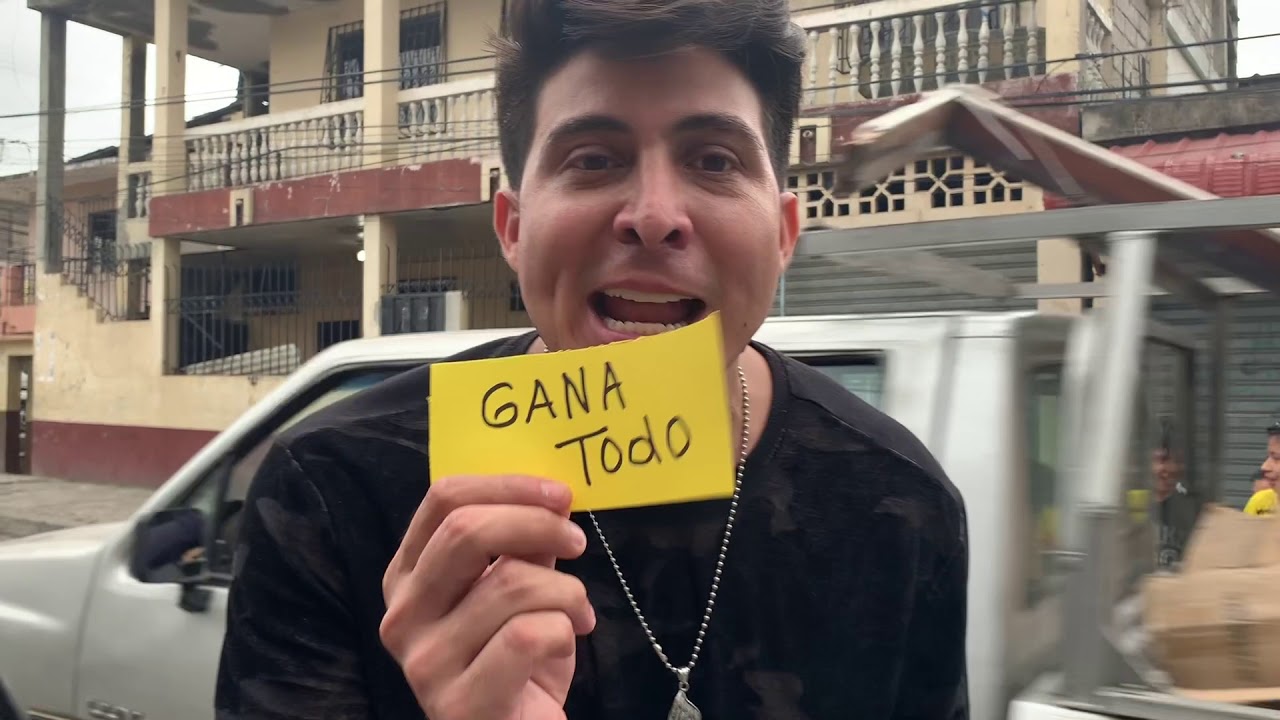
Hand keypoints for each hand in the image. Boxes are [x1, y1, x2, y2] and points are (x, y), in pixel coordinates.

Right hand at [380, 475, 595, 719]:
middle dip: (536, 524)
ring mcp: (424, 661)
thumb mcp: (516, 591)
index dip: (507, 486)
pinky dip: (564, 629)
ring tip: (579, 612)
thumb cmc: (515, 662)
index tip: (560, 495)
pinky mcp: (457, 703)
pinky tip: (568, 641)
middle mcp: (403, 615)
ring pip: (509, 583)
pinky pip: (527, 635)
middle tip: (577, 542)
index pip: (443, 500)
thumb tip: (554, 498)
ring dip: (566, 591)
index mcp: (408, 577)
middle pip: (466, 531)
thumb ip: (522, 545)